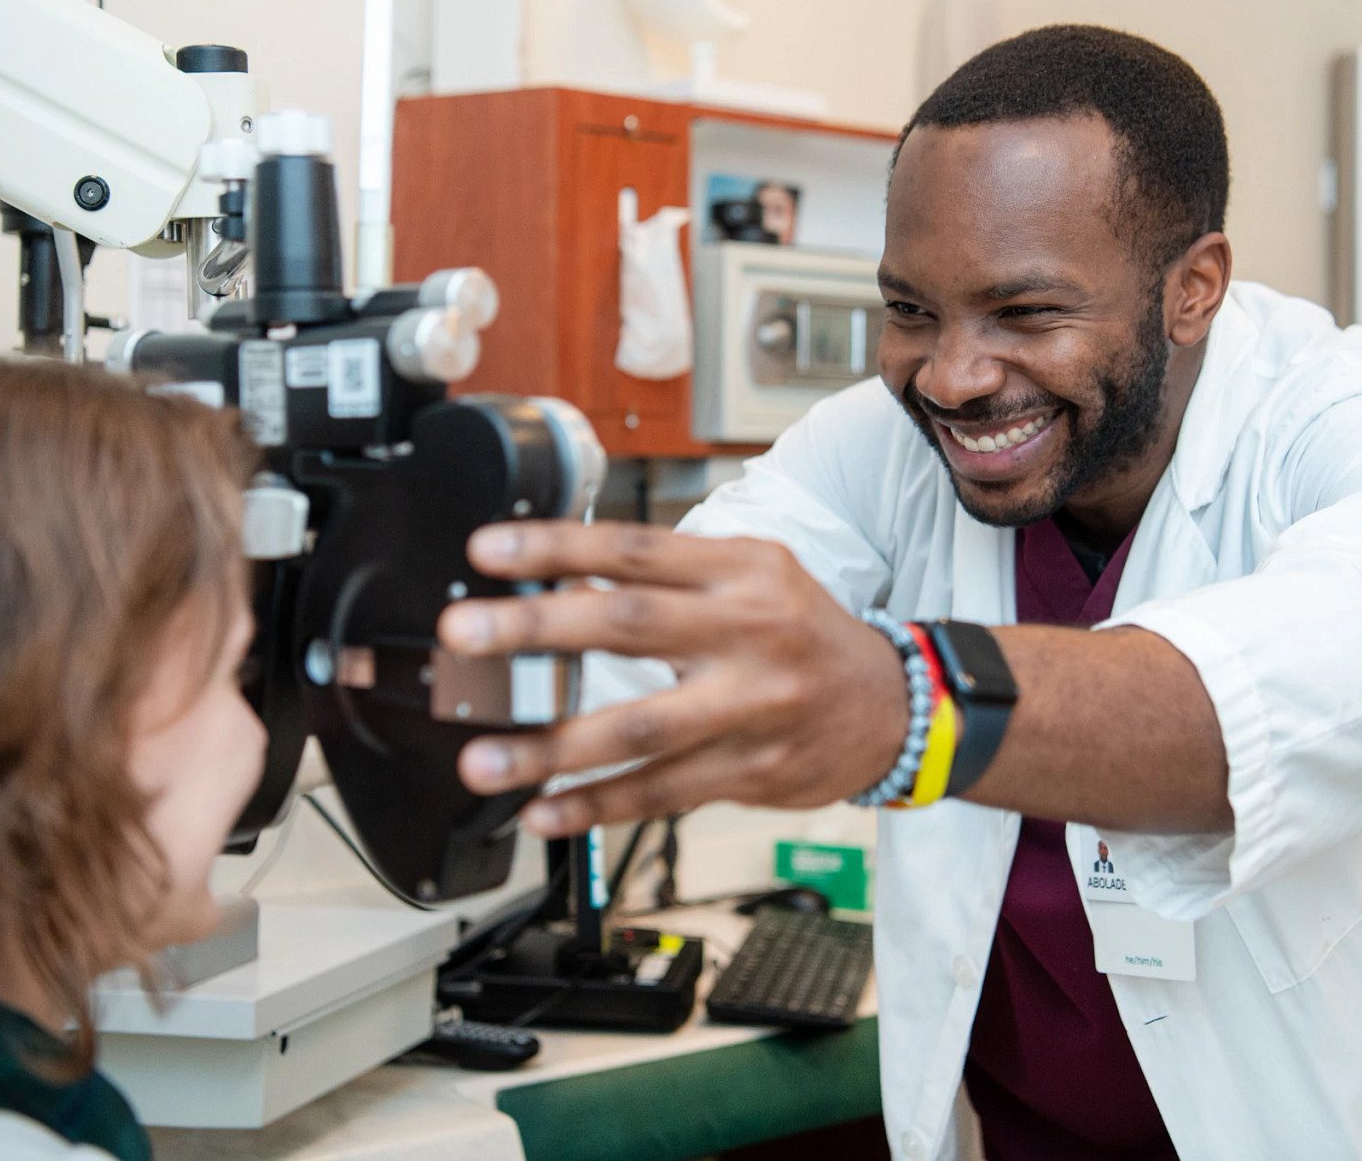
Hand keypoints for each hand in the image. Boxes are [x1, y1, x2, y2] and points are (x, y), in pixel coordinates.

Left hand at [439, 521, 910, 836]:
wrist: (895, 708)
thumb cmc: (805, 634)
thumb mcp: (755, 576)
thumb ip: (670, 576)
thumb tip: (565, 579)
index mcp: (743, 571)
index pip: (637, 548)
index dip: (558, 547)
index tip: (487, 551)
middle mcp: (749, 632)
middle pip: (630, 627)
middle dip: (537, 630)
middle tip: (466, 635)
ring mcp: (752, 707)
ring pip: (641, 728)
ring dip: (552, 748)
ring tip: (484, 760)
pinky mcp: (752, 771)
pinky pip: (662, 793)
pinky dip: (597, 806)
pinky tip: (545, 812)